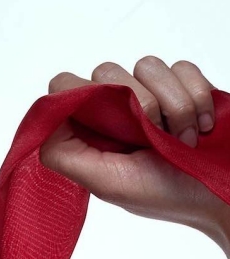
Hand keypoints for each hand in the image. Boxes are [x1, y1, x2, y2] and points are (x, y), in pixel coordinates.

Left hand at [39, 56, 227, 246]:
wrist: (223, 191)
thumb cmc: (164, 193)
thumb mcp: (105, 182)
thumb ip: (66, 154)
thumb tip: (46, 122)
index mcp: (89, 132)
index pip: (64, 86)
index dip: (84, 93)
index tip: (110, 118)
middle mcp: (114, 111)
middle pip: (106, 70)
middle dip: (139, 103)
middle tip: (155, 138)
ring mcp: (150, 95)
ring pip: (147, 65)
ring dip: (174, 105)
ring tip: (184, 138)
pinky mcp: (183, 85)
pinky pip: (182, 67)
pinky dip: (197, 97)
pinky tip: (201, 126)